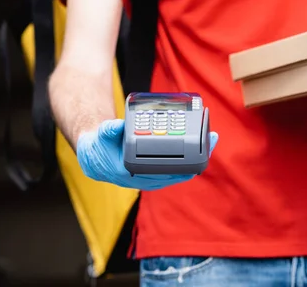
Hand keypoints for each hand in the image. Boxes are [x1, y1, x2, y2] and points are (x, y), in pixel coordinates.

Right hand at [76, 119, 218, 190]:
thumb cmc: (100, 146)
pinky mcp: (155, 175)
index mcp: (134, 173)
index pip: (166, 171)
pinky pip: (176, 170)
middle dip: (198, 156)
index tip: (198, 152)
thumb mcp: (102, 135)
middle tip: (211, 138)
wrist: (95, 158)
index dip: (185, 163)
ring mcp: (151, 179)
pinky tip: (200, 150)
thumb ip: (109, 130)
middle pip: (179, 171)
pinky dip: (189, 161)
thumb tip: (117, 126)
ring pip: (180, 172)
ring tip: (210, 140)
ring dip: (197, 158)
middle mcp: (145, 179)